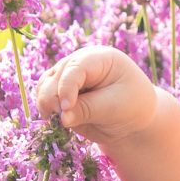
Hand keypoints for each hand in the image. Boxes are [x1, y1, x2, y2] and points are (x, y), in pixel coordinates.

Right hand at [32, 45, 156, 142]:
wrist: (134, 119)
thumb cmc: (132, 106)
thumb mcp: (115, 107)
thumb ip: (88, 110)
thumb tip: (62, 118)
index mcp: (99, 58)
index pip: (75, 68)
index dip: (67, 87)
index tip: (66, 109)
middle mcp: (79, 62)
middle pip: (55, 77)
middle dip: (54, 99)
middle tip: (64, 121)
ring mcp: (67, 76)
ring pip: (45, 87)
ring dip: (48, 105)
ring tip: (63, 122)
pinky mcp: (61, 91)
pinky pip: (45, 98)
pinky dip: (48, 111)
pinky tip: (58, 122)